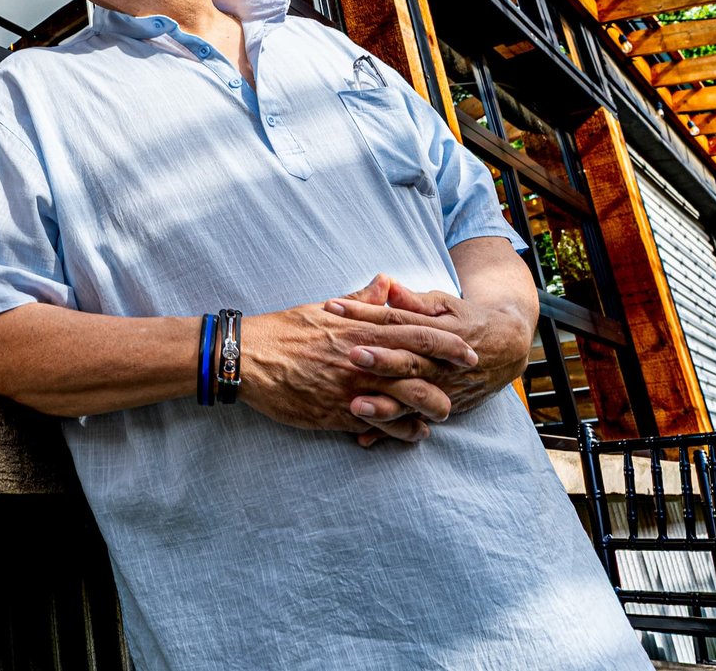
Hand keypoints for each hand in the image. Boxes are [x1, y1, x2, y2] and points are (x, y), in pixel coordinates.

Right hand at [238, 287, 478, 443]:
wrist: (246, 358)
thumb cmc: (283, 331)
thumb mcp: (323, 309)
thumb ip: (360, 300)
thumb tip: (385, 283)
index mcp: (361, 330)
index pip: (417, 333)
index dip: (448, 344)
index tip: (468, 350)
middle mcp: (363, 358)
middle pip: (422, 370)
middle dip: (449, 378)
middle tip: (466, 383)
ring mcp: (354, 387)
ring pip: (409, 401)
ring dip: (431, 408)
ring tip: (442, 412)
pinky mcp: (340, 412)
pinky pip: (383, 425)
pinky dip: (403, 430)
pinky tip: (413, 432)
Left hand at [332, 271, 533, 446]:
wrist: (505, 348)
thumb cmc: (465, 319)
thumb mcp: (444, 304)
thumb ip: (413, 300)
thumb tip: (386, 283)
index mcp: (439, 331)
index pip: (397, 320)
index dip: (365, 313)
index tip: (332, 307)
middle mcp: (441, 363)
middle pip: (408, 361)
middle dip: (381, 360)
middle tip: (352, 355)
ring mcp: (442, 389)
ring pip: (412, 399)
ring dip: (384, 404)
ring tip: (356, 405)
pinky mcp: (439, 408)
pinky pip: (412, 423)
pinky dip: (389, 433)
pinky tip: (363, 438)